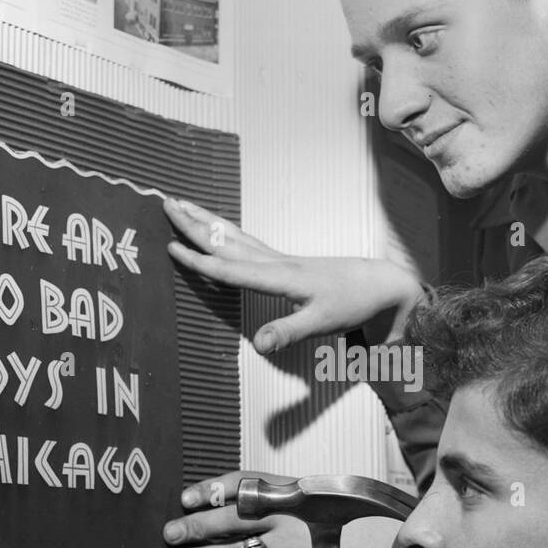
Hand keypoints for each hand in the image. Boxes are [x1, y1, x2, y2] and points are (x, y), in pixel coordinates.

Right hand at [164, 198, 424, 353]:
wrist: (382, 285)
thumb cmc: (354, 304)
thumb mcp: (322, 323)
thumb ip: (288, 332)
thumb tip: (257, 344)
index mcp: (281, 277)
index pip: (232, 269)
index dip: (200, 261)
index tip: (172, 247)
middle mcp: (276, 263)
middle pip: (227, 241)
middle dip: (195, 224)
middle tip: (165, 202)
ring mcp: (281, 260)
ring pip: (235, 237)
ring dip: (206, 221)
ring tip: (180, 204)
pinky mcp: (286, 263)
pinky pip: (247, 243)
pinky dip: (226, 232)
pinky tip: (217, 229)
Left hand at [164, 471, 402, 547]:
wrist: (373, 542)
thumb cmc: (333, 514)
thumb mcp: (304, 492)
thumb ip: (267, 495)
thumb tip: (214, 502)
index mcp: (289, 488)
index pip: (244, 483)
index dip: (213, 489)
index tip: (187, 496)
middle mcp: (288, 515)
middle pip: (235, 519)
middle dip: (199, 526)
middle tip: (170, 532)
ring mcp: (288, 546)